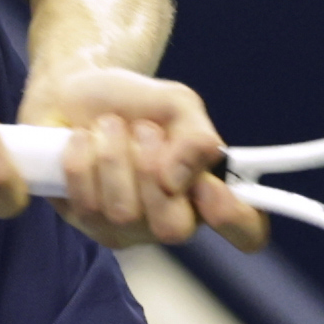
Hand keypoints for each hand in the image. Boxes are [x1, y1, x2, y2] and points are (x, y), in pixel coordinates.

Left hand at [19, 60, 261, 254]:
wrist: (77, 92)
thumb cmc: (135, 104)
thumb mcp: (177, 105)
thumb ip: (195, 138)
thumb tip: (178, 181)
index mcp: (209, 193)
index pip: (246, 231)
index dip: (234, 218)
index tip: (208, 184)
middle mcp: (172, 220)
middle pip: (173, 229)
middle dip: (152, 171)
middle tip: (144, 130)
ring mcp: (126, 229)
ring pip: (123, 211)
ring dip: (114, 153)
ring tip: (110, 126)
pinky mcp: (85, 223)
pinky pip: (86, 201)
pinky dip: (83, 157)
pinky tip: (84, 140)